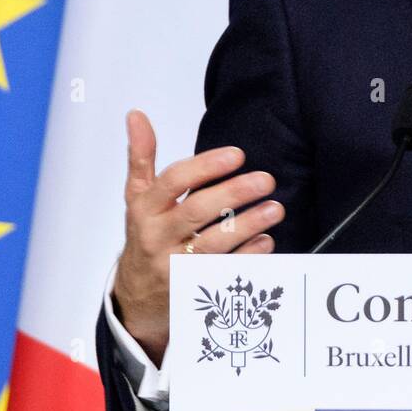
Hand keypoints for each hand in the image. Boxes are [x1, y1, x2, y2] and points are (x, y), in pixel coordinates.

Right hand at [112, 109, 283, 365]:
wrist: (136, 295)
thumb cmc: (146, 235)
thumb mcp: (137, 197)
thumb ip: (142, 157)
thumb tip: (136, 115)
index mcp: (145, 208)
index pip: (173, 182)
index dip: (206, 166)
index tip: (237, 155)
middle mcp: (157, 236)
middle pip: (197, 211)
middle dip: (234, 193)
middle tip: (266, 179)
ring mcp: (175, 265)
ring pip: (214, 243)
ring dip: (249, 224)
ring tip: (275, 208)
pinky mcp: (193, 288)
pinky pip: (225, 271)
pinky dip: (248, 256)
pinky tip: (267, 241)